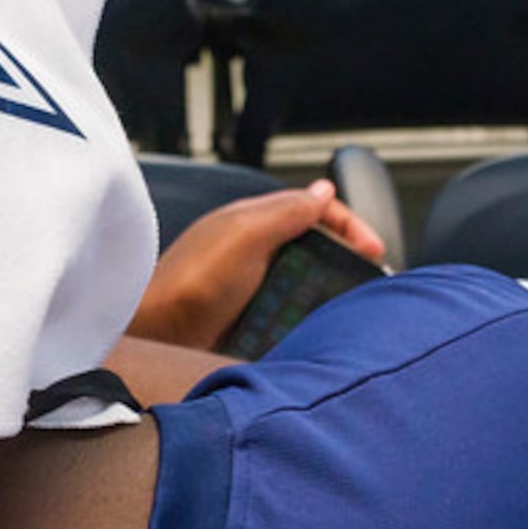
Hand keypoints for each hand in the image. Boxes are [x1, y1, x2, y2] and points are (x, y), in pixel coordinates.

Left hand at [125, 182, 385, 352]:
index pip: (315, 208)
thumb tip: (323, 190)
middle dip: (345, 257)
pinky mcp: (244, 318)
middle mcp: (252, 248)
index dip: (349, 224)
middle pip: (313, 243)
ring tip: (350, 308)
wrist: (153, 337)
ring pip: (304, 278)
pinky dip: (307, 316)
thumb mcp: (244, 237)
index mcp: (253, 221)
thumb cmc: (189, 284)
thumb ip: (285, 212)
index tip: (374, 251)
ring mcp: (247, 283)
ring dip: (328, 290)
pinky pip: (287, 311)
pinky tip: (318, 330)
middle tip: (368, 281)